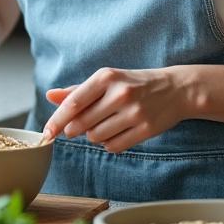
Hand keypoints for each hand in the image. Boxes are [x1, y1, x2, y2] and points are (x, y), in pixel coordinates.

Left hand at [42, 67, 189, 153]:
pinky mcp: (146, 129)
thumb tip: (50, 96)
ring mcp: (135, 112)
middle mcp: (120, 94)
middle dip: (75, 130)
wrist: (176, 89)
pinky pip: (114, 146)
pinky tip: (116, 132)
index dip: (57, 120)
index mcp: (107, 77)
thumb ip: (78, 90)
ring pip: (97, 137)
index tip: (47, 132)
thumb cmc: (135, 83)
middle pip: (82, 124)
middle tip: (78, 127)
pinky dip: (109, 144)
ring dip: (94, 136)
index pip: (74, 103)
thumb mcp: (107, 80)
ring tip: (105, 124)